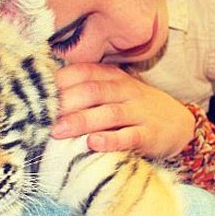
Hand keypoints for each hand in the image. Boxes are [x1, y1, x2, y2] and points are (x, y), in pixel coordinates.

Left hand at [50, 63, 194, 158]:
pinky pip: (130, 136)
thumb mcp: (113, 90)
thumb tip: (43, 92)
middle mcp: (124, 91)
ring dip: (81, 121)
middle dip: (64, 103)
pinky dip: (111, 140)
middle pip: (92, 91)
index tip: (35, 92)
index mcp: (112, 77)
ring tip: (57, 131)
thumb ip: (85, 88)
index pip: (82, 72)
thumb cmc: (134, 107)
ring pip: (108, 113)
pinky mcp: (149, 134)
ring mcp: (138, 112)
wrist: (178, 122)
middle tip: (39, 116)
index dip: (59, 81)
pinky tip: (93, 143)